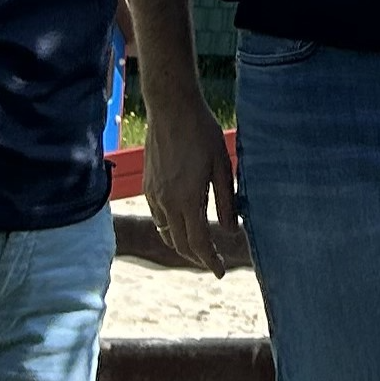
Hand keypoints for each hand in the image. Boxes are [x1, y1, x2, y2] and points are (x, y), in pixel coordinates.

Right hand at [143, 86, 244, 274]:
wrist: (171, 108)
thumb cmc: (202, 133)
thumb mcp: (223, 166)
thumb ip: (227, 201)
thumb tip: (232, 231)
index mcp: (187, 200)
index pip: (198, 243)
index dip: (210, 261)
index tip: (220, 272)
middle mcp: (166, 202)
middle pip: (180, 243)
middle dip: (197, 258)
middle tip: (212, 263)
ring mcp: (153, 194)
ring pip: (166, 232)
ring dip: (182, 244)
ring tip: (199, 248)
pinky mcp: (148, 185)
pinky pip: (158, 217)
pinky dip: (170, 228)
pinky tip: (182, 223)